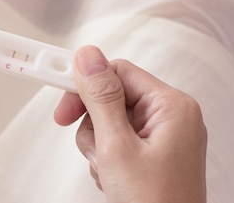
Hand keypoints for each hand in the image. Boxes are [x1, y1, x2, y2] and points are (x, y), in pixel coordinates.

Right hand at [54, 47, 206, 202]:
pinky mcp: (153, 153)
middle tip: (91, 146)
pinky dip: (106, 156)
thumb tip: (88, 57)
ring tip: (106, 169)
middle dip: (94, 123)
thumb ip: (101, 99)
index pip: (119, 72)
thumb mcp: (117, 148)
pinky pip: (118, 139)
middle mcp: (171, 117)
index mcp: (172, 107)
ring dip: (98, 144)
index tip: (61, 97)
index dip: (86, 84)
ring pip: (110, 120)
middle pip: (113, 96)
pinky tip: (112, 177)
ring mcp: (163, 137)